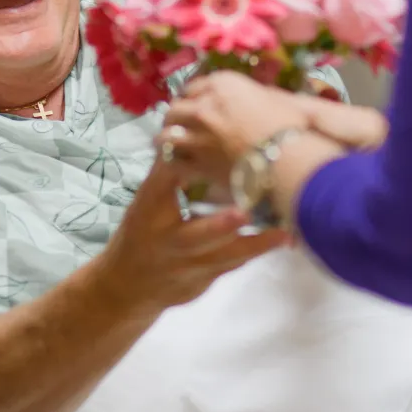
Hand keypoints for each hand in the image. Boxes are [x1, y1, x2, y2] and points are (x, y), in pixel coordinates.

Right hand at [95, 147, 286, 315]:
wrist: (127, 285)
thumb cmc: (142, 230)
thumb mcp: (148, 199)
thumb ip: (170, 169)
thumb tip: (189, 127)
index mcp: (150, 212)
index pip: (163, 186)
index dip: (182, 171)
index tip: (206, 152)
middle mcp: (169, 241)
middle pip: (195, 235)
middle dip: (218, 226)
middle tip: (244, 212)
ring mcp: (187, 267)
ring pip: (223, 256)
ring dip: (255, 244)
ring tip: (284, 232)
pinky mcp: (204, 281)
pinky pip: (233, 266)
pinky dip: (257, 252)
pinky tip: (284, 239)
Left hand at [157, 71, 311, 184]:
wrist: (286, 158)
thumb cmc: (288, 126)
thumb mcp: (273, 98)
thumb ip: (252, 95)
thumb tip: (251, 97)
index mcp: (221, 84)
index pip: (194, 86)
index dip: (193, 96)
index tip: (194, 103)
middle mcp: (203, 106)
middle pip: (175, 108)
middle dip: (175, 116)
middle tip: (178, 124)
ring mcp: (196, 136)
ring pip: (166, 135)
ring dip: (165, 140)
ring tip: (167, 146)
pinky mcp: (196, 163)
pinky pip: (173, 163)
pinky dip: (172, 165)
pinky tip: (176, 166)